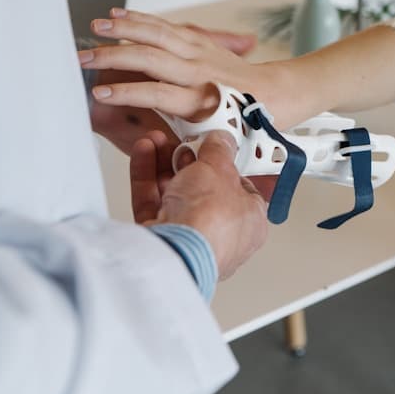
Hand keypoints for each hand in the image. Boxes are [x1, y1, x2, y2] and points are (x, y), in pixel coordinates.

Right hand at [84, 23, 257, 153]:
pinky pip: (166, 27)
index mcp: (201, 102)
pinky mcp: (201, 41)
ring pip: (157, 34)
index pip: (156, 94)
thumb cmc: (246, 123)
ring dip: (124, 29)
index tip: (100, 94)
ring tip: (96, 27)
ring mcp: (201, 53)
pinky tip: (119, 15)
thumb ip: (183, 145)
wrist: (278, 95)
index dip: (126, 93)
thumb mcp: (216, 143)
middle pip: (149, 58)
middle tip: (83, 59)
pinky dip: (141, 19)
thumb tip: (157, 146)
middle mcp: (199, 73)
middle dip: (113, 57)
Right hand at [130, 128, 267, 279]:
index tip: (215, 145)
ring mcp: (189, 239)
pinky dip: (147, 177)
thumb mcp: (220, 170)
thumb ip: (219, 151)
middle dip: (190, 162)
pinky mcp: (161, 240)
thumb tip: (221, 141)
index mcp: (250, 222)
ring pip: (176, 195)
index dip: (227, 164)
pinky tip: (144, 152)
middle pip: (204, 190)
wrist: (175, 252)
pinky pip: (153, 204)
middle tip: (183, 142)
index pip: (242, 188)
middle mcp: (221, 235)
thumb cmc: (210, 223)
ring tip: (157, 141)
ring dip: (164, 164)